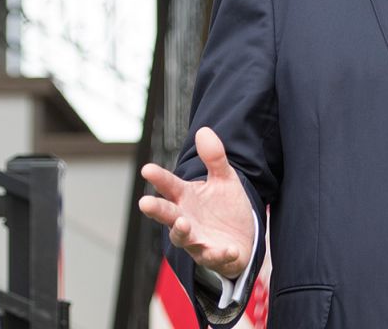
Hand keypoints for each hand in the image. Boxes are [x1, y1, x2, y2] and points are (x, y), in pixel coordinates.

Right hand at [138, 127, 254, 277]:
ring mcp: (197, 240)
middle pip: (167, 214)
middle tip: (145, 202)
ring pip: (183, 239)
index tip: (147, 169)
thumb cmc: (225, 207)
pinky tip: (229, 249)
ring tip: (182, 223)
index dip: (158, 178)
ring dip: (181, 232)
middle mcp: (186, 219)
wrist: (243, 236)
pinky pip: (214, 257)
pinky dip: (220, 254)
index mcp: (186, 197)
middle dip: (156, 209)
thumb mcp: (224, 179)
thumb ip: (214, 158)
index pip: (169, 185)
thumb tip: (203, 130)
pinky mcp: (214, 256)